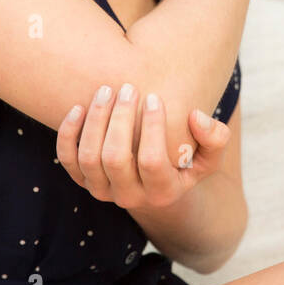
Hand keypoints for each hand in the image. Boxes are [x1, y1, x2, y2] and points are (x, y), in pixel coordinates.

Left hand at [56, 83, 230, 209]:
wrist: (154, 180)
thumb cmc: (184, 159)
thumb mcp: (209, 155)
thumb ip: (215, 138)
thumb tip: (195, 117)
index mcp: (163, 192)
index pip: (152, 161)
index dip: (152, 127)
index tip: (154, 97)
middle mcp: (129, 197)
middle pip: (115, 159)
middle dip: (119, 119)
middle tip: (128, 87)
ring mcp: (102, 190)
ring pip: (89, 158)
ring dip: (96, 120)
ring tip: (107, 90)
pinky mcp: (82, 179)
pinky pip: (67, 159)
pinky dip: (68, 133)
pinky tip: (78, 106)